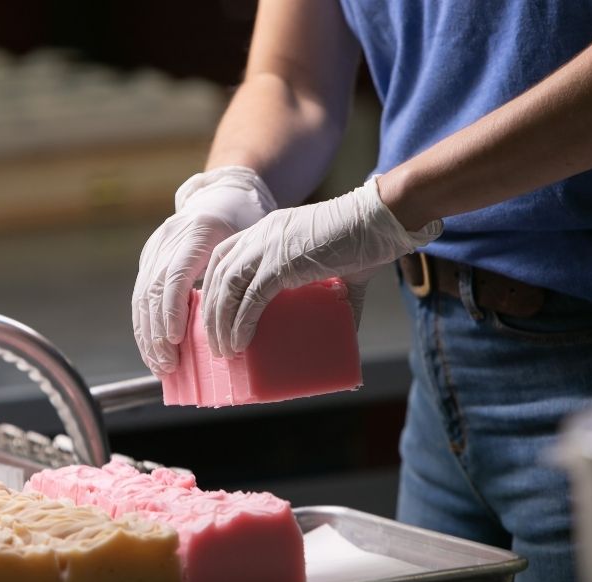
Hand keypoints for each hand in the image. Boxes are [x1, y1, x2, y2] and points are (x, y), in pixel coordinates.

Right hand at [132, 166, 276, 374]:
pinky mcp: (149, 258)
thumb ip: (239, 275)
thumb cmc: (245, 224)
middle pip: (153, 291)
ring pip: (141, 297)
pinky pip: (140, 296)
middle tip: (168, 365)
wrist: (224, 195)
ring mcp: (154, 248)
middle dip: (157, 333)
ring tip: (159, 365)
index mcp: (196, 233)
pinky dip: (144, 326)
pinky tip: (152, 349)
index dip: (173, 311)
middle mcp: (168, 238)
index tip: (176, 340)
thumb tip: (238, 324)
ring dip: (147, 335)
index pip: (175, 277)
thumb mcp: (248, 243)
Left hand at [201, 176, 442, 357]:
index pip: (222, 258)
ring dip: (222, 323)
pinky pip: (251, 298)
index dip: (212, 289)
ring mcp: (268, 248)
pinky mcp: (281, 265)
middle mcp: (260, 236)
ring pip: (228, 289)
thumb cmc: (364, 240)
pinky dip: (242, 323)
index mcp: (266, 231)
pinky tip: (239, 342)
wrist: (380, 221)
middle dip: (211, 313)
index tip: (215, 316)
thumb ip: (336, 296)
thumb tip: (347, 333)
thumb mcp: (335, 267)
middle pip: (218, 276)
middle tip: (216, 342)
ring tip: (225, 350)